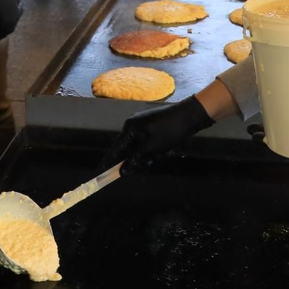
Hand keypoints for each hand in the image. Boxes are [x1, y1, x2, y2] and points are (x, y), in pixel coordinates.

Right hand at [98, 96, 214, 173]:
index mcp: (129, 129)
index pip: (115, 150)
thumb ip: (135, 160)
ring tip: (160, 154)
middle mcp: (132, 125)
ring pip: (139, 147)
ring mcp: (143, 124)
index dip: (108, 163)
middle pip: (127, 150)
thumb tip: (122, 172)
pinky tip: (163, 150)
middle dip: (136, 160)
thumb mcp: (150, 149)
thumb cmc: (168, 131)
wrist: (189, 115)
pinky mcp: (152, 125)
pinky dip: (152, 150)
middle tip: (148, 163)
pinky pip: (146, 142)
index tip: (100, 173)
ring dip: (147, 155)